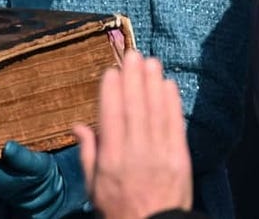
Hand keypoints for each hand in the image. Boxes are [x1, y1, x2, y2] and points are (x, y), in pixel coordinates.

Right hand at [73, 52, 192, 218]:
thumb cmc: (119, 208)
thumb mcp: (93, 185)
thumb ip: (88, 153)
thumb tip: (78, 126)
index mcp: (111, 159)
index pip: (111, 117)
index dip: (112, 92)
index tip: (111, 71)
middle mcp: (136, 153)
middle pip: (135, 109)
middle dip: (133, 79)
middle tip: (132, 55)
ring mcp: (160, 155)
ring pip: (155, 112)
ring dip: (152, 84)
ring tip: (150, 62)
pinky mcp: (180, 159)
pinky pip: (175, 126)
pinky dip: (172, 104)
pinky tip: (168, 86)